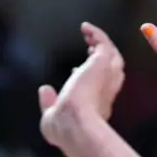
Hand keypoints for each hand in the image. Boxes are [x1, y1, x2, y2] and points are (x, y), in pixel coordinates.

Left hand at [38, 24, 125, 148]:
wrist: (74, 124)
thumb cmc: (64, 127)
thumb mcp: (51, 118)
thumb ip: (48, 103)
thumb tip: (44, 89)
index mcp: (97, 106)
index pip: (98, 88)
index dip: (87, 78)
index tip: (74, 72)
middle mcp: (106, 92)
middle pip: (112, 70)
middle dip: (102, 59)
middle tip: (89, 49)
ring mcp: (107, 77)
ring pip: (113, 55)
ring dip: (101, 43)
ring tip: (88, 34)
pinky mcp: (103, 63)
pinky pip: (104, 43)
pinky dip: (96, 34)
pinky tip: (85, 28)